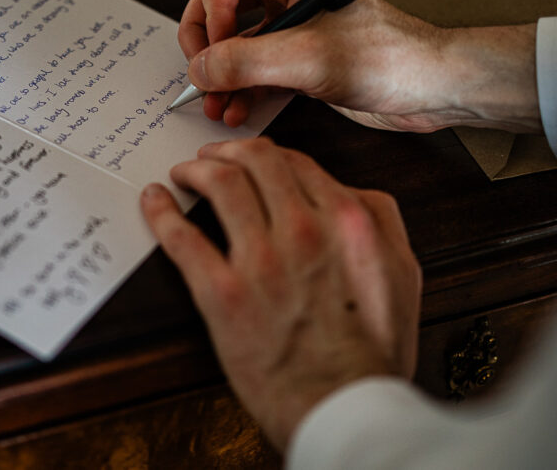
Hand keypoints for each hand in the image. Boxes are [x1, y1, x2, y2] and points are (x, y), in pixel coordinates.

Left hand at [140, 137, 421, 449]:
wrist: (344, 406)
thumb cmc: (371, 351)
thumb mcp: (402, 273)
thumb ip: (380, 222)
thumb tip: (352, 195)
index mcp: (347, 221)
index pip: (296, 162)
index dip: (266, 154)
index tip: (250, 159)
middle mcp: (304, 231)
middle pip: (255, 161)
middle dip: (227, 151)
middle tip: (210, 157)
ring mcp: (261, 260)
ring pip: (220, 184)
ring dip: (195, 169)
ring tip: (183, 174)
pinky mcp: (222, 293)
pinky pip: (182, 237)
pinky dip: (162, 212)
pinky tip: (154, 201)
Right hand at [179, 0, 540, 132]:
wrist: (433, 89)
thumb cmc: (392, 59)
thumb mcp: (310, 59)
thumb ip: (247, 62)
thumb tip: (199, 69)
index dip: (209, 9)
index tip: (219, 51)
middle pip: (216, 3)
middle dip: (206, 44)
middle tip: (205, 77)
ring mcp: (291, 27)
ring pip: (231, 41)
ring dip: (220, 74)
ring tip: (217, 106)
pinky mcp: (298, 59)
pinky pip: (252, 68)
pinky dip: (240, 89)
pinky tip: (237, 113)